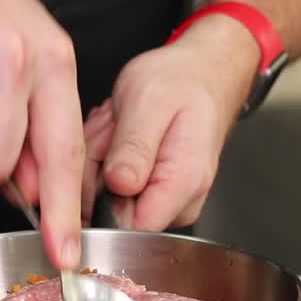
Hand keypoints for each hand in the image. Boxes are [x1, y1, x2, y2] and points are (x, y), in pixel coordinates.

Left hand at [87, 14, 261, 230]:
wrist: (204, 73)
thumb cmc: (183, 81)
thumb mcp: (149, 101)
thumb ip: (134, 148)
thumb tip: (118, 186)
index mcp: (182, 183)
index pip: (127, 228)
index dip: (97, 197)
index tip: (103, 154)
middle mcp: (179, 202)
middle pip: (109, 212)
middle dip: (96, 169)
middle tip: (113, 128)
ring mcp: (167, 201)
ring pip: (104, 198)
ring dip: (99, 159)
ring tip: (120, 126)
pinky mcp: (154, 194)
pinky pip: (111, 188)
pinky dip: (105, 159)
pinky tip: (120, 135)